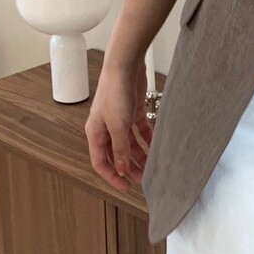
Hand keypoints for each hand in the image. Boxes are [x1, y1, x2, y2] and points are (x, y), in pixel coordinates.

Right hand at [85, 58, 154, 191]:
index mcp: (95, 133)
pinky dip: (147, 139)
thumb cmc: (115, 93)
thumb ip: (120, 149)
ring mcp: (120, 119)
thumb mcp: (118, 126)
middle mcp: (106, 128)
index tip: (127, 188)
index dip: (113, 177)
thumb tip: (120, 169)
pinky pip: (140, 130)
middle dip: (129, 168)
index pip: (101, 162)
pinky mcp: (133, 111)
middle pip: (117, 155)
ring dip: (140, 156)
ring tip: (153, 167)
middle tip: (144, 180)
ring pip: (129, 144)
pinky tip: (157, 147)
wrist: (124, 66)